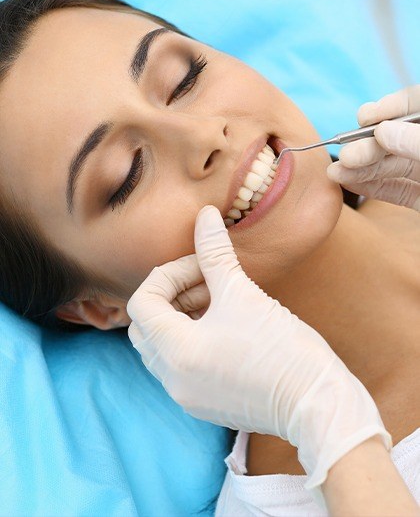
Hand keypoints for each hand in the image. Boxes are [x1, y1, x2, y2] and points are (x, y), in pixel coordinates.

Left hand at [126, 205, 390, 494]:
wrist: (317, 403)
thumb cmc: (283, 348)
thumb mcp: (243, 294)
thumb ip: (215, 252)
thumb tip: (205, 214)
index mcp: (175, 351)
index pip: (142, 302)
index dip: (169, 274)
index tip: (202, 266)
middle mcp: (172, 379)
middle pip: (145, 325)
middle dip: (171, 295)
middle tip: (206, 281)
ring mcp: (186, 395)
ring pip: (161, 346)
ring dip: (180, 317)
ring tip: (218, 300)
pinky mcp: (203, 403)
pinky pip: (179, 365)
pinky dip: (190, 340)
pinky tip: (223, 327)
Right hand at [327, 86, 419, 210]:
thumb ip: (416, 144)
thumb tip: (383, 131)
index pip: (416, 105)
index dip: (391, 107)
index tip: (365, 116)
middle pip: (397, 138)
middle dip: (368, 145)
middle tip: (346, 155)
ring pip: (392, 166)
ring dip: (361, 169)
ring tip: (336, 173)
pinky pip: (397, 190)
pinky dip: (373, 188)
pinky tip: (350, 184)